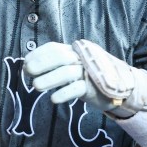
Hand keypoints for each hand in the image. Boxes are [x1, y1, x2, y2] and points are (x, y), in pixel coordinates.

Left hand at [24, 40, 146, 117]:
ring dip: (49, 79)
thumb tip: (28, 66)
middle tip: (28, 72)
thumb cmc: (90, 77)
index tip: (26, 63)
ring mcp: (90, 72)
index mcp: (76, 50)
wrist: (121, 89)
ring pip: (67, 72)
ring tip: (36, 87)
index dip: (39, 54)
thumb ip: (55, 64)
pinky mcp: (95, 88)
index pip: (54, 48)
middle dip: (42, 64)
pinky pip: (78, 89)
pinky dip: (64, 93)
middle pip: (60, 57)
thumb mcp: (74, 67)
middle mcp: (83, 58)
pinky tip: (53, 99)